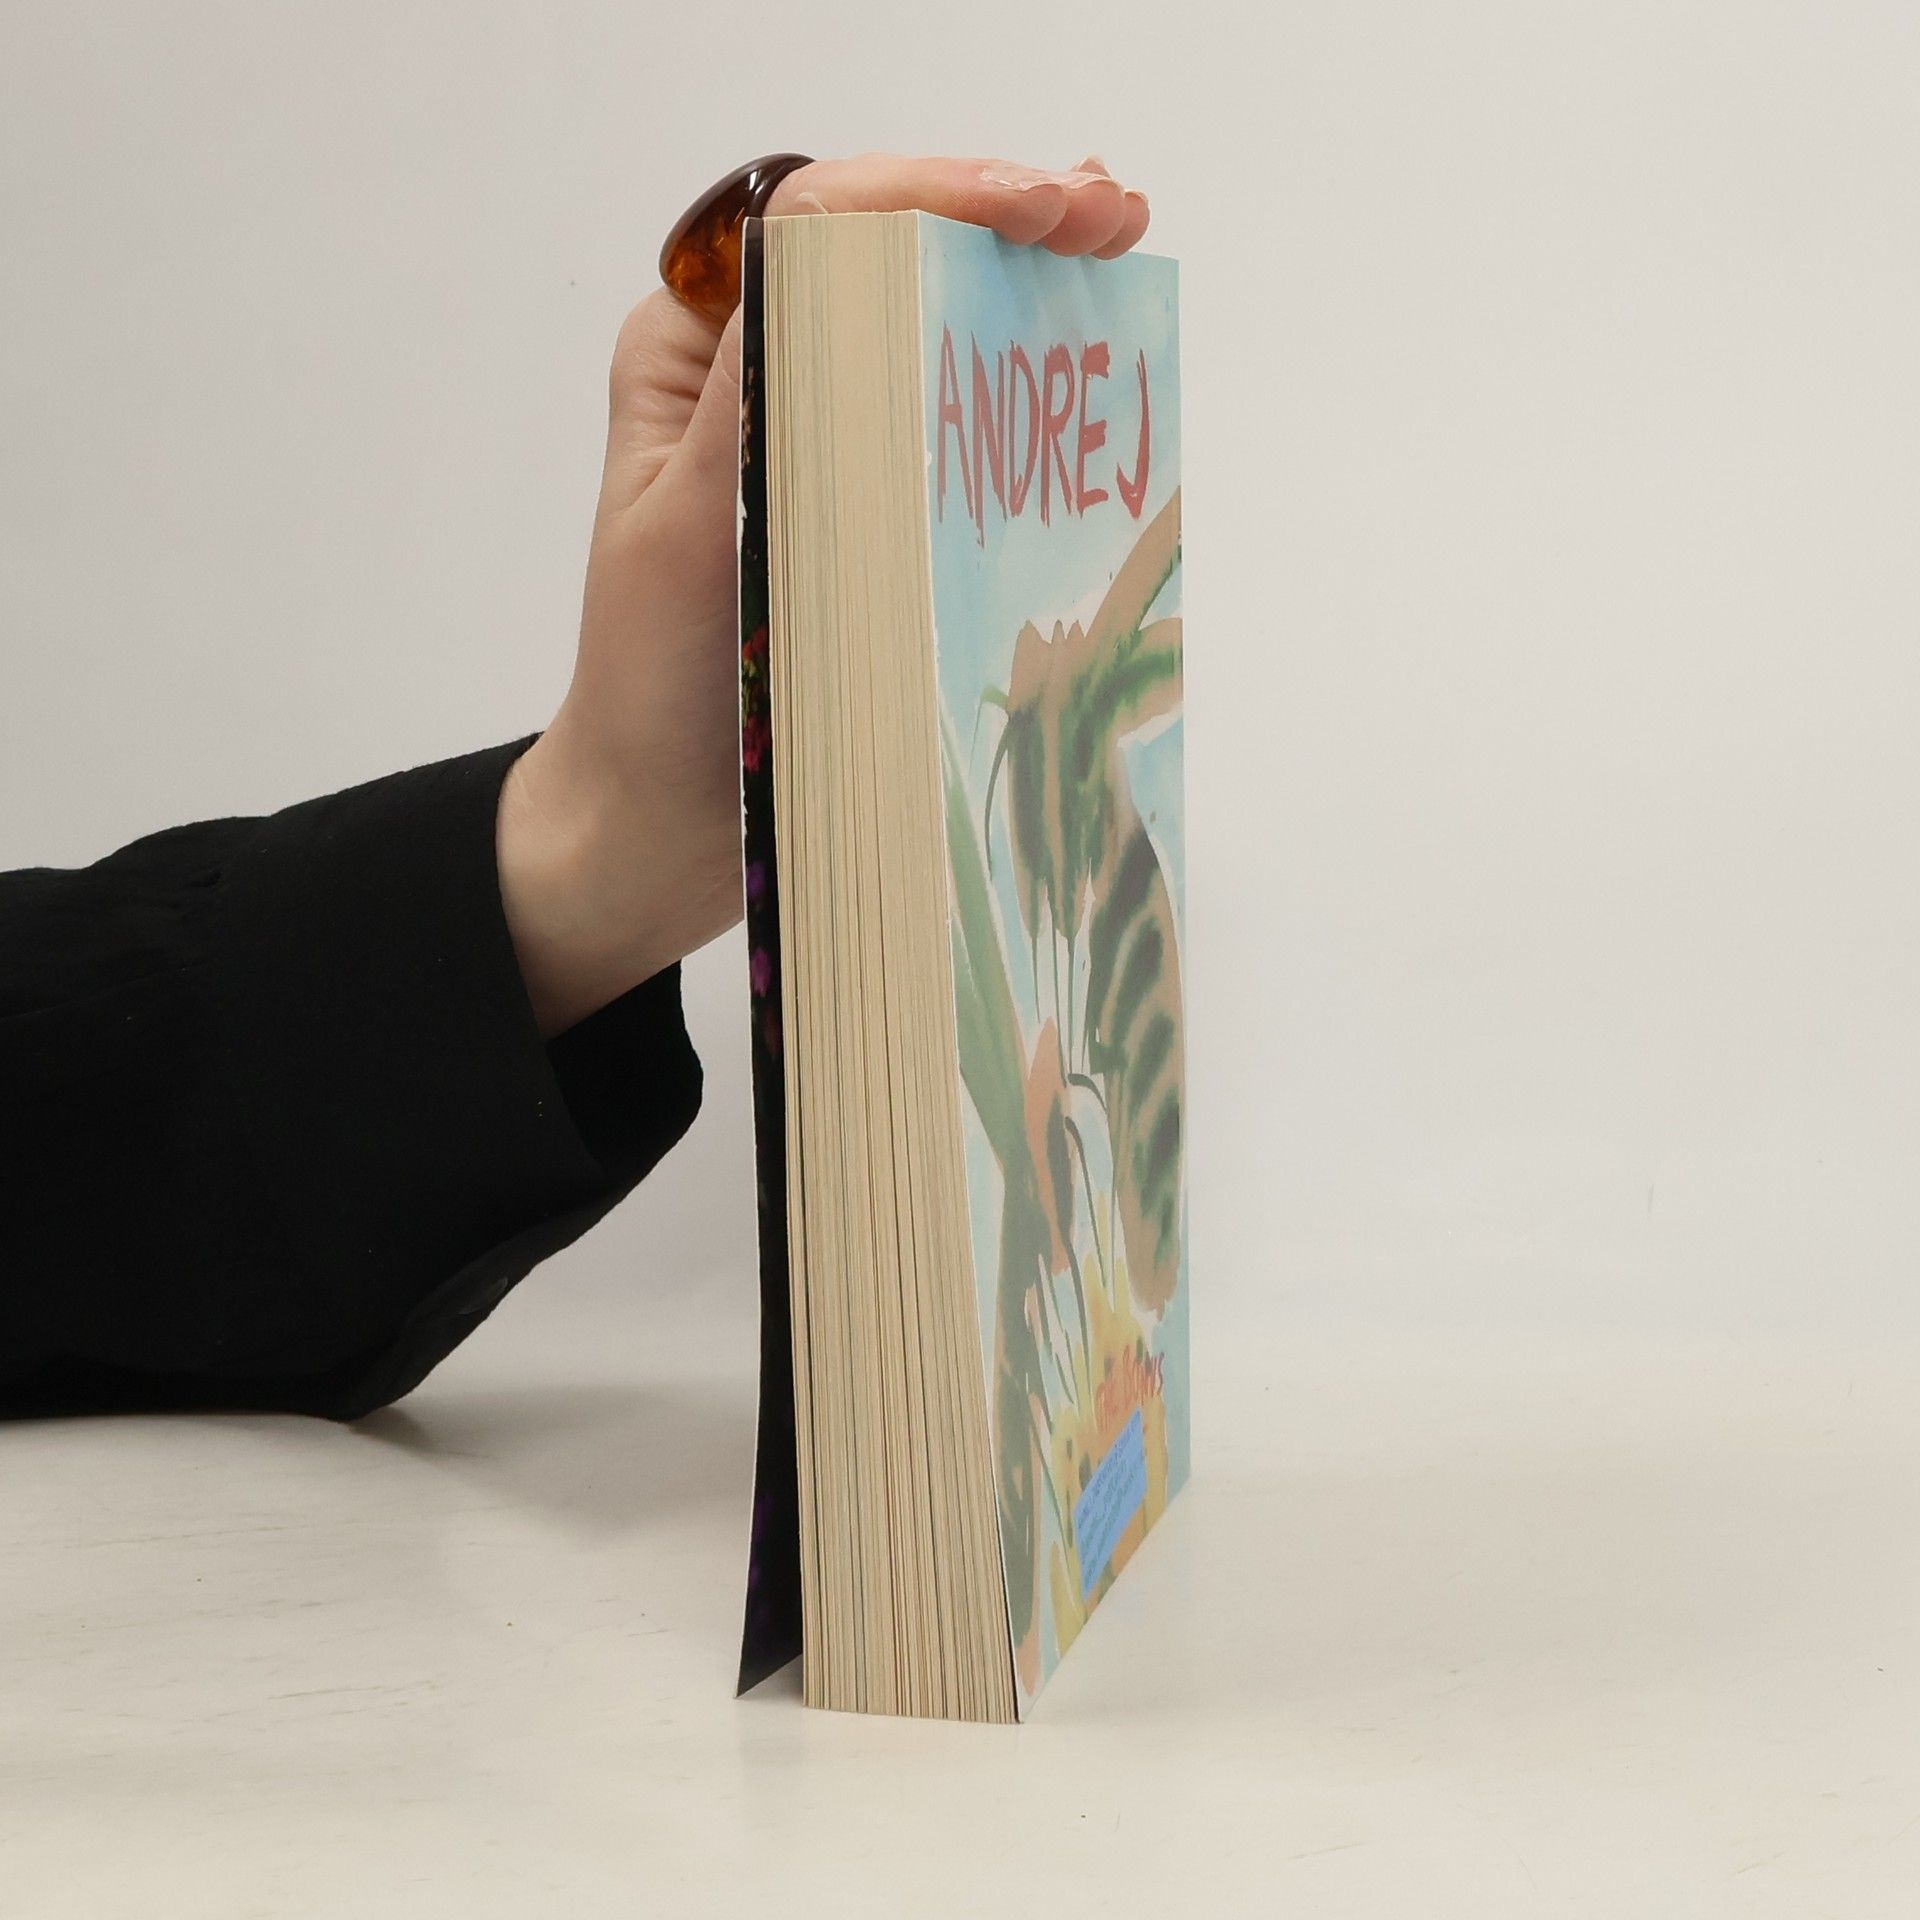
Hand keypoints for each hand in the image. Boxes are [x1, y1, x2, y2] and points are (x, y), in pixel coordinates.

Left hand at [497, 153, 1152, 1034]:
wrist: (657, 820)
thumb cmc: (651, 688)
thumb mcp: (685, 530)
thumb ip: (753, 396)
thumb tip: (835, 245)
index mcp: (696, 352)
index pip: (817, 225)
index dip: (935, 194)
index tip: (1039, 206)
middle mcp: (756, 378)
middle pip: (881, 256)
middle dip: (997, 219)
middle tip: (1109, 213)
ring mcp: (814, 441)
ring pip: (920, 328)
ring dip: (1017, 285)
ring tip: (1111, 252)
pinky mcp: (859, 510)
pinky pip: (940, 427)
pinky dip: (1012, 389)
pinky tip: (1082, 366)